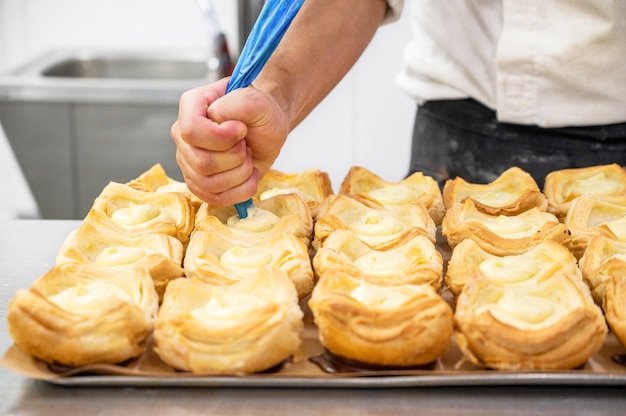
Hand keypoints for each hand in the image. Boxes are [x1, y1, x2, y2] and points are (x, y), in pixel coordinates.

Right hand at [171, 77, 290, 206]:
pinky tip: (249, 175)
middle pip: (202, 162)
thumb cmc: (261, 112)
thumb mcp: (257, 100)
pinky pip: (216, 198)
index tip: (242, 130)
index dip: (221, 137)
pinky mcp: (199, 183)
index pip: (191, 131)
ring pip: (209, 184)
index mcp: (191, 106)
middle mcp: (183, 135)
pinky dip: (241, 190)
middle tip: (246, 144)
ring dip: (241, 173)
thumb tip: (217, 120)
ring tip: (248, 157)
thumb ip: (238, 103)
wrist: (267, 128)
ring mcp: (188, 161)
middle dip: (236, 157)